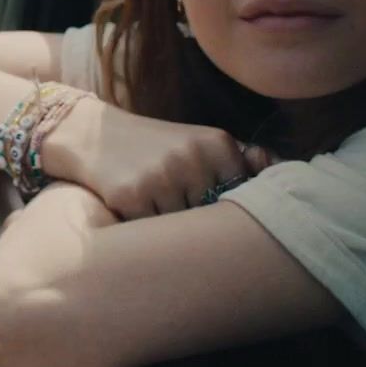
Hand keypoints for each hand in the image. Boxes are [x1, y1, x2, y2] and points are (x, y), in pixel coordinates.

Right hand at [41, 98, 272, 219]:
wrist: (90, 134)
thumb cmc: (151, 146)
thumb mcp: (195, 143)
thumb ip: (236, 160)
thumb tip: (274, 165)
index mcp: (217, 143)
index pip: (240, 199)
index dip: (219, 207)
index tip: (200, 197)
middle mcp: (193, 158)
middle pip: (212, 217)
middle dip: (192, 217)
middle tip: (170, 197)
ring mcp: (163, 177)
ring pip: (183, 229)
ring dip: (167, 224)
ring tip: (150, 198)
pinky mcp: (133, 195)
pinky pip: (152, 232)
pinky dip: (142, 225)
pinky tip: (131, 203)